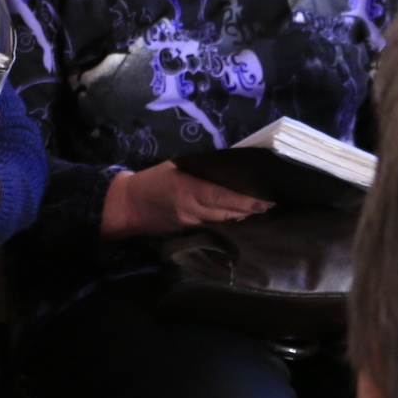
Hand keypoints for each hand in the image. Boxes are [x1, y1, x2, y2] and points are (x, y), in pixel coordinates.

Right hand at [102, 161, 268, 238]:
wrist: (125, 206)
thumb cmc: (151, 181)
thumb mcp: (174, 166)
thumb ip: (199, 169)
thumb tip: (226, 168)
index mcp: (188, 190)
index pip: (223, 196)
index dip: (246, 201)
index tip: (265, 200)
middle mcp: (191, 209)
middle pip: (227, 212)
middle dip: (250, 210)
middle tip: (271, 205)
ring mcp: (189, 223)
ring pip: (222, 221)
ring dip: (241, 217)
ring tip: (261, 211)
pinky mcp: (186, 231)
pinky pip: (212, 226)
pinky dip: (226, 222)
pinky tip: (239, 218)